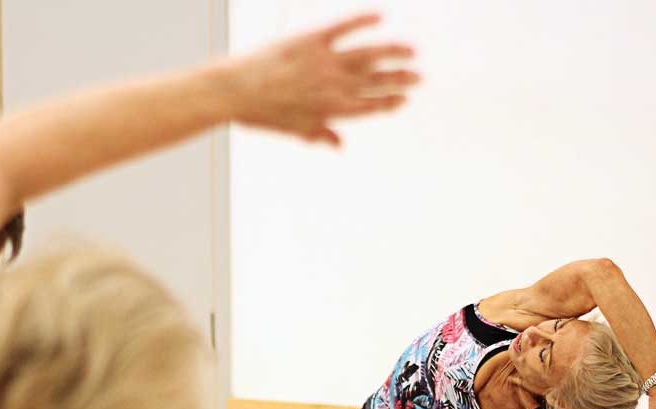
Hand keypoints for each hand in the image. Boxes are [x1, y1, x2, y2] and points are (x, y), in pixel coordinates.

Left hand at [225, 13, 418, 145]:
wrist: (236, 90)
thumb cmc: (262, 114)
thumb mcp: (294, 129)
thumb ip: (321, 134)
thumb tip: (339, 145)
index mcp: (332, 110)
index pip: (371, 107)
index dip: (390, 102)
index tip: (404, 98)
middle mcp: (335, 86)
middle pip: (376, 82)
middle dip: (400, 80)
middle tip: (419, 77)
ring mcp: (326, 62)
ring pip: (370, 55)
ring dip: (394, 53)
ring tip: (411, 51)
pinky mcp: (313, 40)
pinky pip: (344, 28)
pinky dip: (363, 20)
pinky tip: (380, 16)